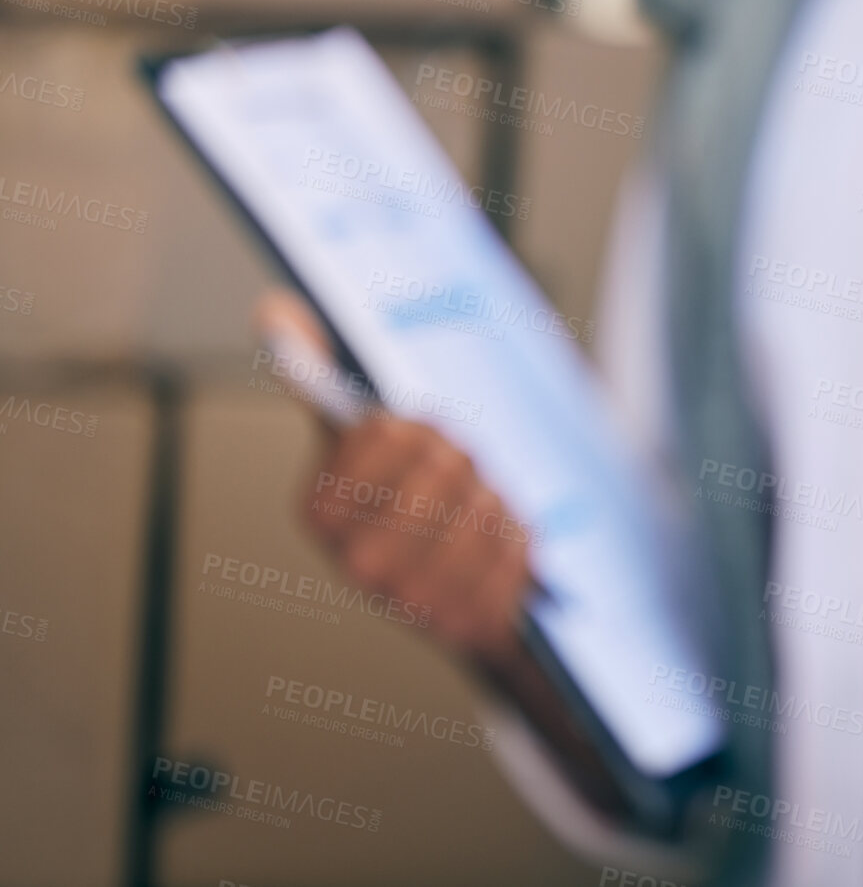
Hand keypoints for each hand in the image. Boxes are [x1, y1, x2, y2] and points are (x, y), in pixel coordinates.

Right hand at [254, 291, 531, 663]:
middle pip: (445, 464)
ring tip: (477, 511)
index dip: (415, 428)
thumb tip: (275, 309)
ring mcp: (410, 601)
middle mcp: (357, 563)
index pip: (389, 432)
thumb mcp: (357, 443)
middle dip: (462, 459)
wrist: (447, 599)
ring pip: (484, 502)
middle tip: (458, 476)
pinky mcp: (467, 621)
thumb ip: (319, 376)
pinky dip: (519, 534)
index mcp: (320, 510)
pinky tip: (499, 544)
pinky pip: (518, 544)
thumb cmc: (401, 505)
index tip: (413, 443)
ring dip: (493, 497)